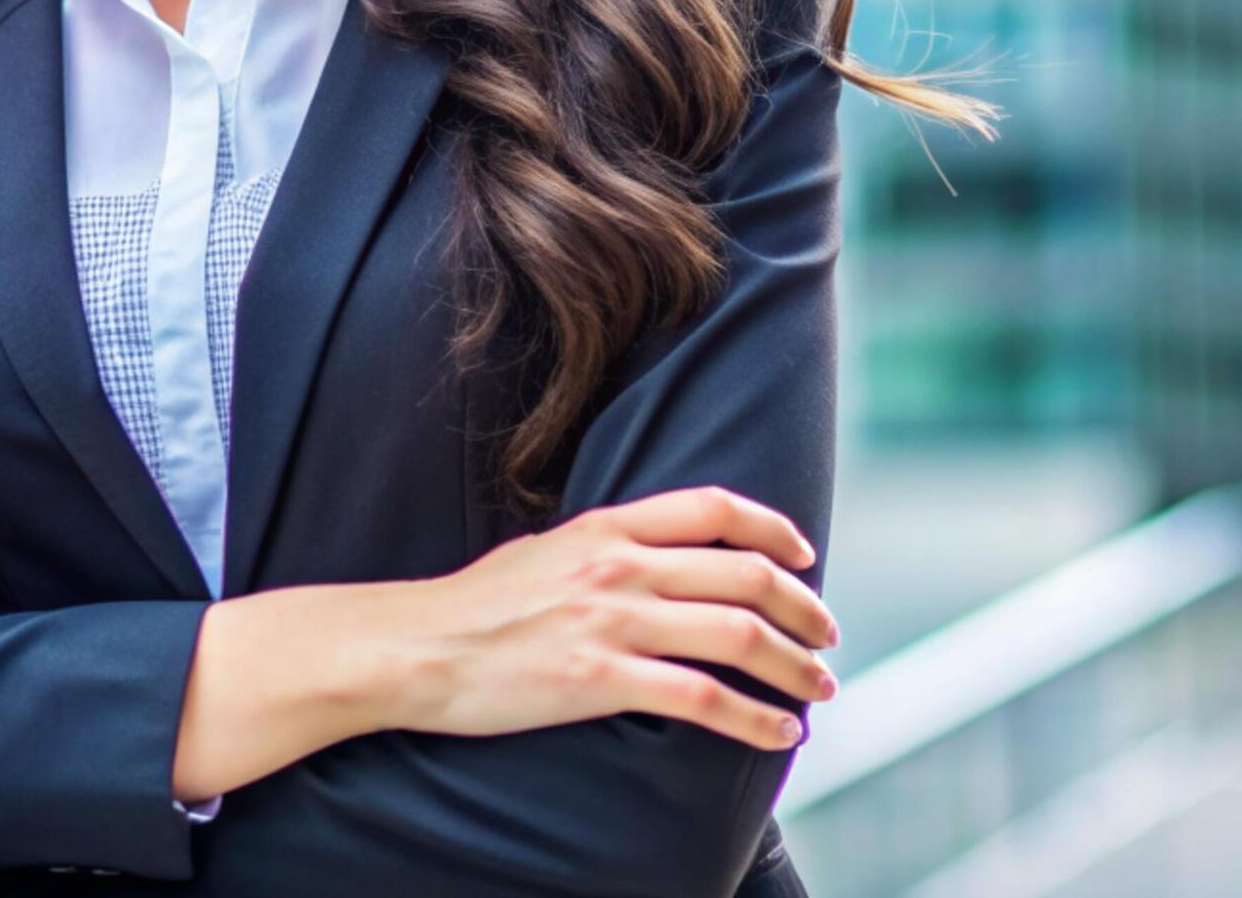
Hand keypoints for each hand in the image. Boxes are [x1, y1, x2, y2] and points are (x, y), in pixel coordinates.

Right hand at [389, 485, 839, 752]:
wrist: (414, 647)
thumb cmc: (472, 607)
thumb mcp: (544, 550)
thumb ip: (602, 547)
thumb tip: (648, 558)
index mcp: (607, 525)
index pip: (715, 508)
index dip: (775, 529)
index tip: (805, 559)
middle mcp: (620, 564)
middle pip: (746, 575)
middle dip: (804, 610)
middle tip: (828, 638)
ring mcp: (613, 621)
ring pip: (739, 635)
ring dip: (795, 667)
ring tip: (819, 689)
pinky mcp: (600, 681)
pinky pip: (702, 698)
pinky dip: (754, 719)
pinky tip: (777, 734)